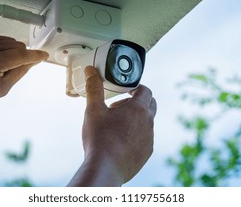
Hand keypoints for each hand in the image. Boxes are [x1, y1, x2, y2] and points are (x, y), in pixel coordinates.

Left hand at [0, 34, 47, 119]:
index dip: (35, 55)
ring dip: (10, 51)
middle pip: (18, 45)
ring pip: (9, 40)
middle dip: (20, 56)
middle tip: (10, 69)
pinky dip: (0, 47)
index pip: (22, 54)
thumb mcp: (3, 88)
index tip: (44, 55)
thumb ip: (21, 72)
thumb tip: (33, 60)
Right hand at [68, 66, 156, 185]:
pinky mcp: (147, 152)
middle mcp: (148, 122)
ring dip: (135, 119)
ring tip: (116, 125)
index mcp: (138, 109)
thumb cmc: (99, 139)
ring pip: (147, 122)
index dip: (135, 88)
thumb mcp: (93, 110)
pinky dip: (136, 134)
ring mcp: (149, 138)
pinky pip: (145, 138)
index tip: (124, 91)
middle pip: (150, 104)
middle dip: (136, 102)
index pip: (145, 90)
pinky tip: (120, 141)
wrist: (105, 169)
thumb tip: (91, 71)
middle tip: (118, 107)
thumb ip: (94, 89)